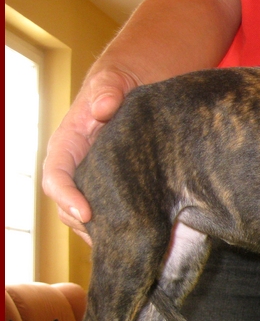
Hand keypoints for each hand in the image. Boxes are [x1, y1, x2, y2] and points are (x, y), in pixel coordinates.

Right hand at [42, 66, 140, 244]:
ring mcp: (97, 179)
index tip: (86, 212)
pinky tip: (143, 236)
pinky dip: (121, 226)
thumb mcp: (116, 78)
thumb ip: (108, 89)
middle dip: (84, 224)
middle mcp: (78, 166)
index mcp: (70, 143)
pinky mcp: (118, 187)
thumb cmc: (124, 80)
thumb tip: (102, 109)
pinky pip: (112, 213)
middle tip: (115, 237)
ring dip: (102, 232)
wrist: (143, 83)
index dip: (66, 196)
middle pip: (67, 205)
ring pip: (88, 216)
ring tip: (128, 242)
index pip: (55, 175)